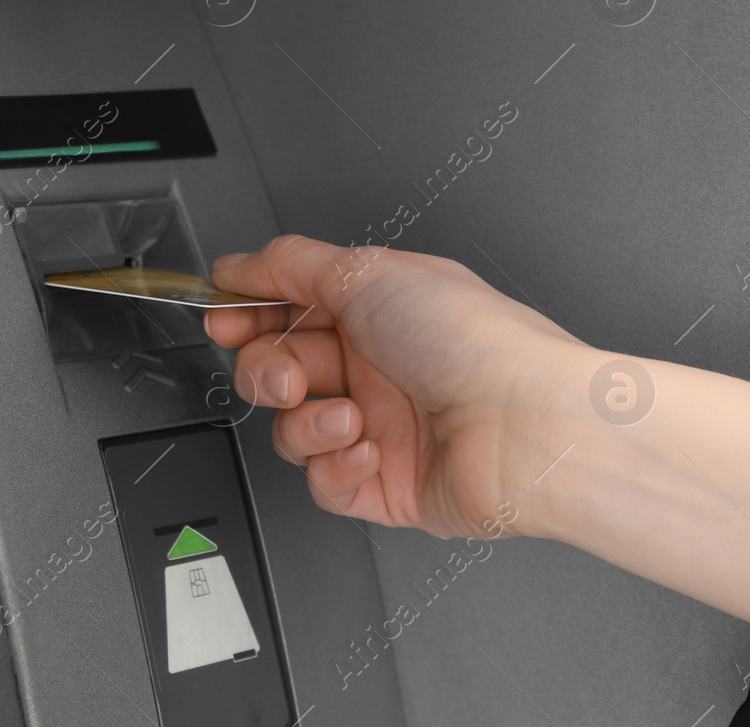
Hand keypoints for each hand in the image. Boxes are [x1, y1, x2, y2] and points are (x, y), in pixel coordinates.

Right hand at [205, 235, 580, 539]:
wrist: (527, 427)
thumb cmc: (474, 343)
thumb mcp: (367, 273)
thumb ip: (290, 264)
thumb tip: (238, 264)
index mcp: (374, 310)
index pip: (285, 309)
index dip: (246, 314)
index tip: (223, 317)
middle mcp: (375, 366)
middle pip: (276, 368)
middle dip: (267, 370)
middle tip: (288, 376)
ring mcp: (379, 426)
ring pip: (292, 428)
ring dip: (308, 422)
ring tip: (349, 417)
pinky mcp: (384, 485)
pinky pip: (323, 482)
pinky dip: (336, 467)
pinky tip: (369, 451)